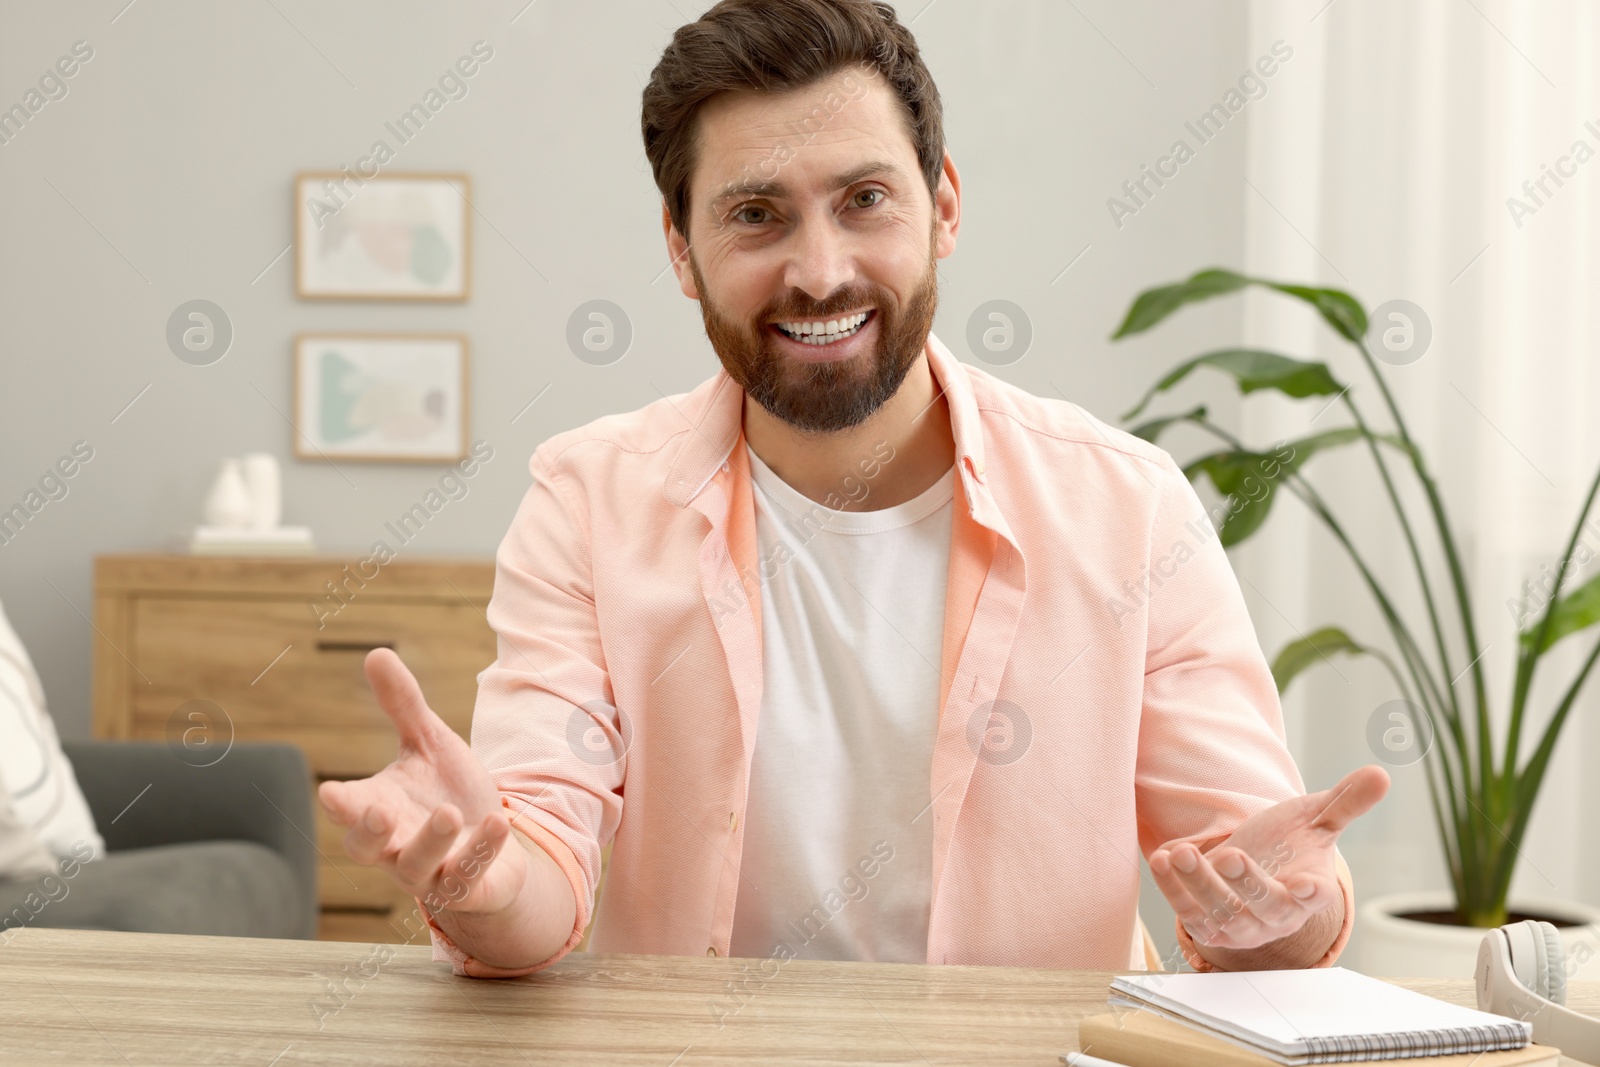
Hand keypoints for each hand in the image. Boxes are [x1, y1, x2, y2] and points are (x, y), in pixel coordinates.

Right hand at [317, 648, 528, 916]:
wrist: (494, 842)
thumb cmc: (449, 792)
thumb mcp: (430, 744)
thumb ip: (403, 706)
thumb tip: (376, 653)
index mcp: (378, 809)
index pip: (348, 810)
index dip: (340, 804)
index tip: (330, 791)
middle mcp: (395, 846)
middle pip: (366, 849)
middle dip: (369, 833)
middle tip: (378, 811)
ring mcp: (428, 873)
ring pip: (417, 868)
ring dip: (431, 841)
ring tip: (448, 812)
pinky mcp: (465, 888)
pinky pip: (468, 877)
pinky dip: (481, 851)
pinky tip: (498, 822)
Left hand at [1149, 764, 1389, 951]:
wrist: (1257, 872)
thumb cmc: (1291, 845)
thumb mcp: (1317, 819)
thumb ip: (1346, 801)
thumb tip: (1381, 774)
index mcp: (1309, 890)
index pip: (1317, 897)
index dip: (1313, 894)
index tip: (1308, 886)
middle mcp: (1277, 914)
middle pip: (1265, 906)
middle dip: (1246, 884)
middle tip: (1230, 855)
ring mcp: (1242, 924)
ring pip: (1221, 913)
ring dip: (1197, 885)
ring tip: (1178, 854)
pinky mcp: (1209, 925)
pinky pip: (1189, 913)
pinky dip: (1172, 890)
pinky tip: (1161, 858)